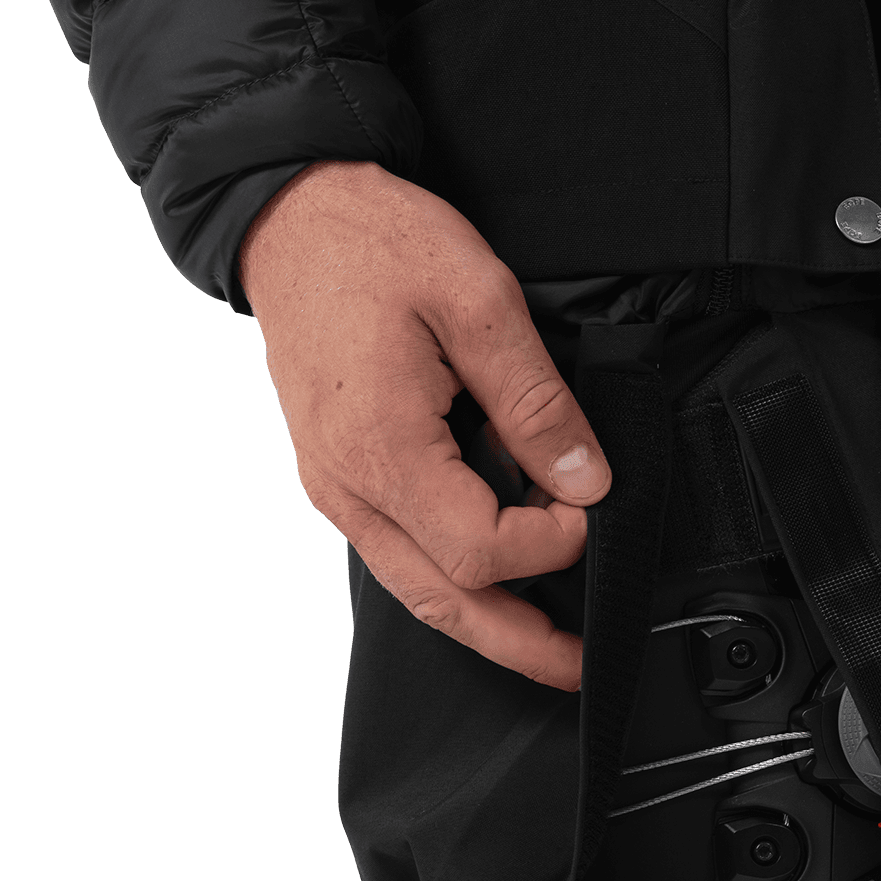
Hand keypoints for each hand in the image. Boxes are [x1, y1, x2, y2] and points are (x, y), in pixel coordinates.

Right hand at [238, 161, 610, 689]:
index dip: (548, 544)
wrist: (290, 214)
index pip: (477, 548)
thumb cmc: (376, 242)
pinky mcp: (336, 474)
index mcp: (378, 446)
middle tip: (579, 665)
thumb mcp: (478, 300)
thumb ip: (536, 401)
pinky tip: (491, 583)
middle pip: (440, 599)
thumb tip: (584, 481)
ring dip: (484, 622)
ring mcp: (333, 486)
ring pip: (414, 587)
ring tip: (546, 644)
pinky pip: (396, 551)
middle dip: (517, 642)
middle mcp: (344, 484)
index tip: (590, 504)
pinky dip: (449, 579)